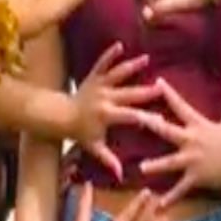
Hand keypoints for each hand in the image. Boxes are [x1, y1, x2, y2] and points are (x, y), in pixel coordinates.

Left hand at [71, 43, 160, 180]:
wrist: (60, 116)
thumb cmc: (80, 133)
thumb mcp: (94, 147)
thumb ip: (108, 159)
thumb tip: (120, 175)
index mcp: (107, 115)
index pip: (128, 116)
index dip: (142, 118)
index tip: (158, 117)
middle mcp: (105, 98)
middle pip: (128, 94)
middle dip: (144, 91)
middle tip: (161, 87)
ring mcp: (99, 85)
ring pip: (117, 74)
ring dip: (131, 67)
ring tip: (146, 59)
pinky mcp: (93, 77)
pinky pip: (101, 64)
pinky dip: (109, 54)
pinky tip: (120, 45)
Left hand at [131, 79, 220, 206]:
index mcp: (198, 126)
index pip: (181, 106)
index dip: (169, 93)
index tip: (157, 82)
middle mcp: (191, 140)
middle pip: (167, 130)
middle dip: (150, 123)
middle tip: (136, 116)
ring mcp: (192, 159)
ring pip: (169, 162)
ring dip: (155, 165)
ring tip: (142, 168)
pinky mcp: (196, 176)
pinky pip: (181, 189)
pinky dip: (171, 198)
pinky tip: (160, 205)